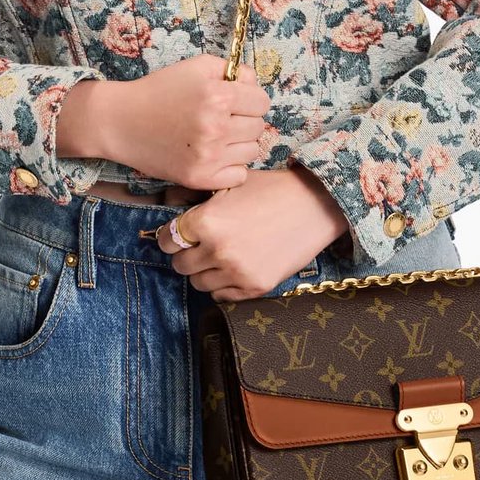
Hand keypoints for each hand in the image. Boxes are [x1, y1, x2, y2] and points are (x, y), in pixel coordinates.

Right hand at [62, 55, 271, 191]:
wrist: (122, 121)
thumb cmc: (160, 90)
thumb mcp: (196, 66)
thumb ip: (233, 70)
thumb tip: (254, 85)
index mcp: (218, 97)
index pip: (262, 102)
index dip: (250, 98)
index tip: (236, 100)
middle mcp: (216, 128)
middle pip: (258, 127)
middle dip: (245, 120)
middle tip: (223, 118)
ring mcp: (209, 157)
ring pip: (252, 152)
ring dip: (239, 143)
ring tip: (217, 136)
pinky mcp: (200, 179)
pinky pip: (239, 176)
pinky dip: (231, 167)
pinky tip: (214, 155)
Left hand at [154, 164, 349, 300]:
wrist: (313, 206)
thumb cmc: (269, 190)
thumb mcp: (228, 184)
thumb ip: (192, 194)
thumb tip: (166, 199)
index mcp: (207, 221)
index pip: (167, 240)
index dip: (171, 236)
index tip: (178, 235)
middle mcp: (218, 249)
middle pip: (179, 265)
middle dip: (186, 254)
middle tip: (200, 245)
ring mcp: (236, 271)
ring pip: (198, 283)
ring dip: (203, 270)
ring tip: (219, 255)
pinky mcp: (254, 287)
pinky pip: (221, 296)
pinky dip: (222, 284)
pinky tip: (234, 267)